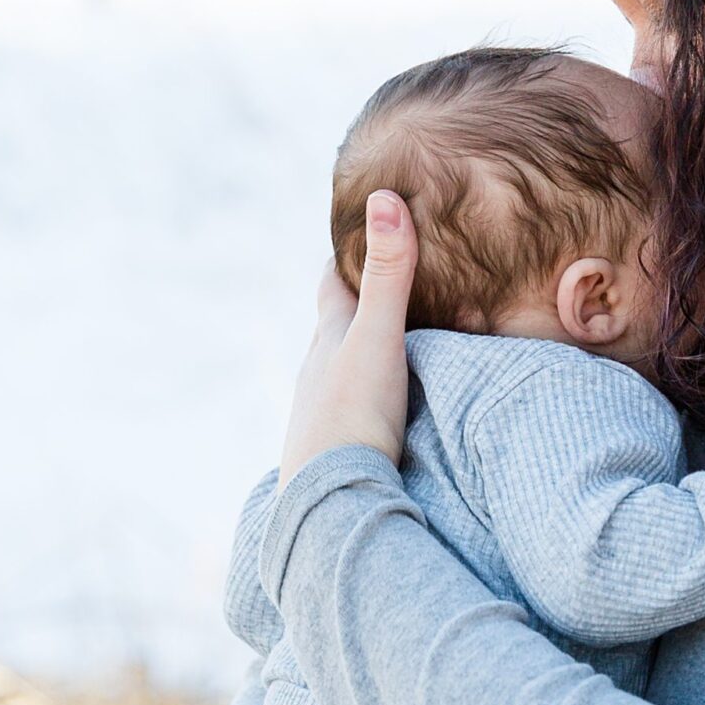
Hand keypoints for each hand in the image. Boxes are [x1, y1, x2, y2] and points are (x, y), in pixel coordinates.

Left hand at [279, 191, 418, 489]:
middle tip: (381, 278)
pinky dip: (368, 393)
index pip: (330, 283)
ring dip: (360, 352)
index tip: (361, 225)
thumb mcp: (378, 337)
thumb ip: (388, 274)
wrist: (330, 506)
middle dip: (354, 300)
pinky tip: (382, 407)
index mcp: (327, 339)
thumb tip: (384, 199)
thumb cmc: (353, 417)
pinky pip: (353, 408)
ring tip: (387, 341)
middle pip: (333, 326)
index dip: (343, 253)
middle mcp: (316, 372)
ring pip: (340, 370)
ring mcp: (321, 414)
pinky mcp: (335, 450)